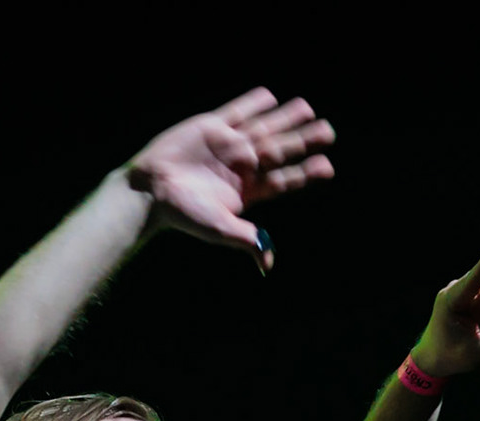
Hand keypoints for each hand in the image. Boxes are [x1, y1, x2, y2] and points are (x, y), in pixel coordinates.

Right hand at [126, 88, 335, 271]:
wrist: (150, 191)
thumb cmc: (184, 213)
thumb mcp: (218, 228)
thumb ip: (246, 240)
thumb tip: (267, 264)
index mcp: (248, 190)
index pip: (283, 180)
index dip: (305, 173)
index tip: (327, 167)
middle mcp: (242, 166)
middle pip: (280, 150)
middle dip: (304, 141)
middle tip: (328, 132)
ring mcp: (228, 145)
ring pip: (263, 127)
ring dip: (285, 118)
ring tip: (307, 108)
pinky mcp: (211, 126)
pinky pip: (236, 112)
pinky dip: (251, 103)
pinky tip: (270, 96)